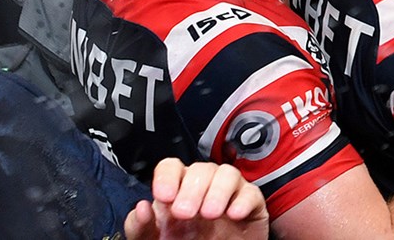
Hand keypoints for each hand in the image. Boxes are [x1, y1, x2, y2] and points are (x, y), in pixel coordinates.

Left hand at [123, 159, 269, 239]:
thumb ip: (141, 227)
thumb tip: (142, 208)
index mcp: (177, 194)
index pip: (172, 167)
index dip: (167, 176)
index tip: (164, 196)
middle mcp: (203, 191)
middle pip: (201, 168)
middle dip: (192, 189)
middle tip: (185, 213)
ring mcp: (228, 197)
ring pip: (228, 173)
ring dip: (218, 191)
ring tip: (210, 214)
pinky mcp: (251, 207)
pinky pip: (252, 193)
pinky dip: (244, 201)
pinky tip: (233, 215)